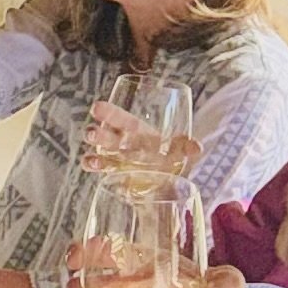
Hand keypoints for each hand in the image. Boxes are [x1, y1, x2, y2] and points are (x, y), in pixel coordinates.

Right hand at [82, 99, 204, 181]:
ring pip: (101, 154)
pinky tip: (91, 167)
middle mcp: (122, 142)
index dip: (109, 113)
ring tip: (90, 159)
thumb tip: (197, 148)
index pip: (122, 120)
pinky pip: (101, 169)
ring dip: (94, 155)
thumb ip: (186, 147)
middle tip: (90, 133)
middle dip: (98, 134)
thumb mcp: (181, 150)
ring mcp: (115, 159)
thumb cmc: (170, 157)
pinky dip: (94, 168)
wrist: (167, 180)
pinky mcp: (113, 175)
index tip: (96, 108)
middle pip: (108, 135)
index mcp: (137, 131)